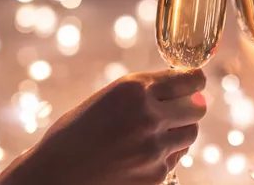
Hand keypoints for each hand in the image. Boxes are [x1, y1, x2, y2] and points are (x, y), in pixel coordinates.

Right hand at [0, 69, 206, 184]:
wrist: (56, 174)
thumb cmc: (77, 132)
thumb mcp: (108, 98)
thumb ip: (144, 91)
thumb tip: (181, 85)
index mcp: (134, 89)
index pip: (189, 79)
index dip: (195, 80)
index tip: (195, 82)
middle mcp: (149, 116)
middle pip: (198, 107)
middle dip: (191, 105)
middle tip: (182, 107)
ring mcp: (155, 148)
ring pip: (191, 133)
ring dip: (180, 130)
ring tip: (157, 132)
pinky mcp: (156, 175)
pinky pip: (176, 157)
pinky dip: (166, 153)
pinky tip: (143, 153)